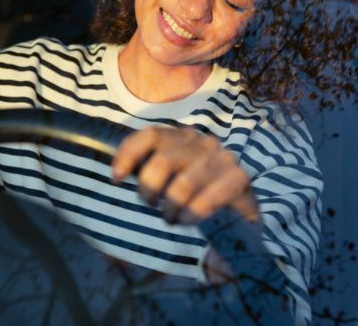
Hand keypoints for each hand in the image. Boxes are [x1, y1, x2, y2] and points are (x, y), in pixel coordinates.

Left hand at [112, 126, 258, 224]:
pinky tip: (187, 221)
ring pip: (183, 184)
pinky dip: (192, 214)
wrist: (241, 218)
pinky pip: (207, 199)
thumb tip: (117, 173)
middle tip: (153, 206)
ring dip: (172, 208)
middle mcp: (202, 142)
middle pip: (163, 160)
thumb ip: (148, 170)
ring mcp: (222, 158)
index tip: (116, 177)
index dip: (128, 154)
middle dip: (150, 189)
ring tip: (171, 219)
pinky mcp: (239, 179)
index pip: (150, 135)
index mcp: (182, 138)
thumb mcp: (168, 179)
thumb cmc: (194, 196)